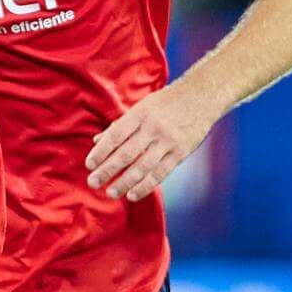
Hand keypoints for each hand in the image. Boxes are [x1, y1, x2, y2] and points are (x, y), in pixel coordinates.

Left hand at [85, 86, 215, 202]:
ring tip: (110, 192)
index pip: (116, 136)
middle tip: (93, 183)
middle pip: (126, 154)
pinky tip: (132, 194)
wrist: (202, 97)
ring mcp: (168, 141)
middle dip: (108, 170)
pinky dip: (146, 186)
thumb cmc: (166, 102)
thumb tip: (97, 141)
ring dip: (124, 182)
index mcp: (140, 114)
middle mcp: (153, 128)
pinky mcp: (181, 152)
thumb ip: (120, 125)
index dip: (101, 152)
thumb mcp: (142, 106)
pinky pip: (161, 173)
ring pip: (143, 167)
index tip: (89, 165)